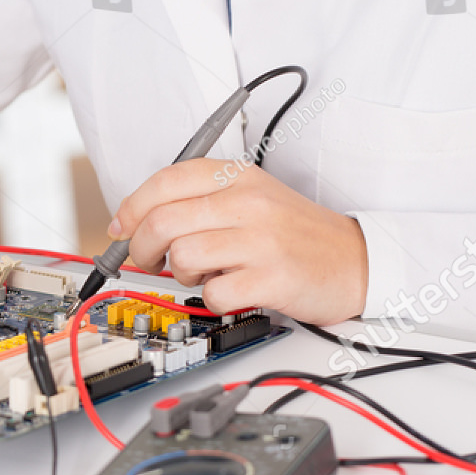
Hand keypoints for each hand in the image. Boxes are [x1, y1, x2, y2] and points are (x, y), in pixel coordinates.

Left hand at [108, 159, 367, 326]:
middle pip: (163, 221)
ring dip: (181, 274)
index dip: (131, 208)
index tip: (120, 229)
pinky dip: (212, 298)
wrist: (355, 260)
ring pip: (181, 256)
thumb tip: (132, 222)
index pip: (165, 181)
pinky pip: (213, 293)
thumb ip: (198, 201)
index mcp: (239, 176)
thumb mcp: (251, 197)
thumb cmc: (294, 233)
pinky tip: (230, 289)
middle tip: (150, 260)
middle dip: (141, 248)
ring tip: (203, 272)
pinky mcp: (272, 278)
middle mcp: (248, 201)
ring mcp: (261, 240)